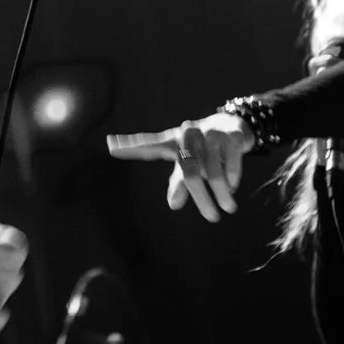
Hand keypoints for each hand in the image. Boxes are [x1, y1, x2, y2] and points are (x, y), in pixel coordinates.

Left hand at [106, 112, 255, 222]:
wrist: (234, 125)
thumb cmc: (202, 150)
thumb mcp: (188, 165)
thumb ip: (178, 183)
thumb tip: (173, 205)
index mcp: (173, 142)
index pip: (149, 145)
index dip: (131, 147)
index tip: (110, 146)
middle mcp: (188, 135)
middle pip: (190, 173)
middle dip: (202, 199)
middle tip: (212, 218)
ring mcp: (210, 133)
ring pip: (213, 172)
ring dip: (223, 193)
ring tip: (228, 207)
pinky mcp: (231, 134)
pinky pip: (231, 163)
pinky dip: (233, 178)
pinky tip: (233, 186)